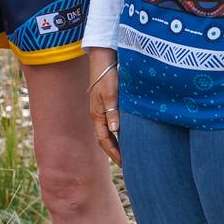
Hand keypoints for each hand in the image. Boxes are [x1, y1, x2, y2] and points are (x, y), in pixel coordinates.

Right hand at [86, 47, 120, 165]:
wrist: (103, 60)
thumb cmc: (107, 76)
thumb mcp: (111, 94)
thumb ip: (113, 112)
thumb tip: (115, 130)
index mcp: (97, 115)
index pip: (104, 140)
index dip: (114, 153)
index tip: (124, 163)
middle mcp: (97, 115)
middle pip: (104, 139)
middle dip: (114, 152)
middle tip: (126, 164)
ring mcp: (101, 110)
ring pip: (107, 132)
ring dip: (115, 144)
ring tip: (126, 154)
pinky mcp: (105, 105)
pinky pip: (110, 124)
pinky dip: (117, 134)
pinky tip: (125, 135)